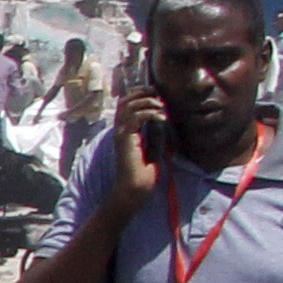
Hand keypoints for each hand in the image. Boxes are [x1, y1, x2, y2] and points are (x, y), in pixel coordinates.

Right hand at [100, 97, 165, 215]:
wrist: (135, 189)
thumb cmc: (144, 175)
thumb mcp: (154, 148)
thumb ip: (155, 134)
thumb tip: (162, 119)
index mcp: (126, 132)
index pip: (126, 106)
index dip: (139, 96)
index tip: (156, 93)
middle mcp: (120, 131)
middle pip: (124, 101)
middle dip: (141, 93)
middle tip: (157, 92)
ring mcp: (120, 134)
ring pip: (128, 106)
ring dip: (147, 101)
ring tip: (162, 106)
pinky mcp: (124, 139)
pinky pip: (135, 117)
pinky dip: (150, 113)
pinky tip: (162, 118)